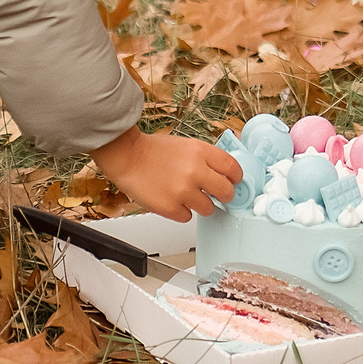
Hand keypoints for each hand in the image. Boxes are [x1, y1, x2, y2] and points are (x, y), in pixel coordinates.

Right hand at [89, 128, 242, 220]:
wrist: (126, 157)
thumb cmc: (153, 151)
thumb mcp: (186, 146)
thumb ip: (206, 159)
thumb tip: (224, 175)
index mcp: (200, 152)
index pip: (233, 168)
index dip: (235, 178)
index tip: (233, 182)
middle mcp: (194, 171)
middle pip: (227, 192)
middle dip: (224, 195)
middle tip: (217, 195)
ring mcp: (182, 191)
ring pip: (208, 209)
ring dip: (200, 204)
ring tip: (185, 195)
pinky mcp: (170, 207)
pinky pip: (187, 217)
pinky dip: (181, 211)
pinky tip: (172, 199)